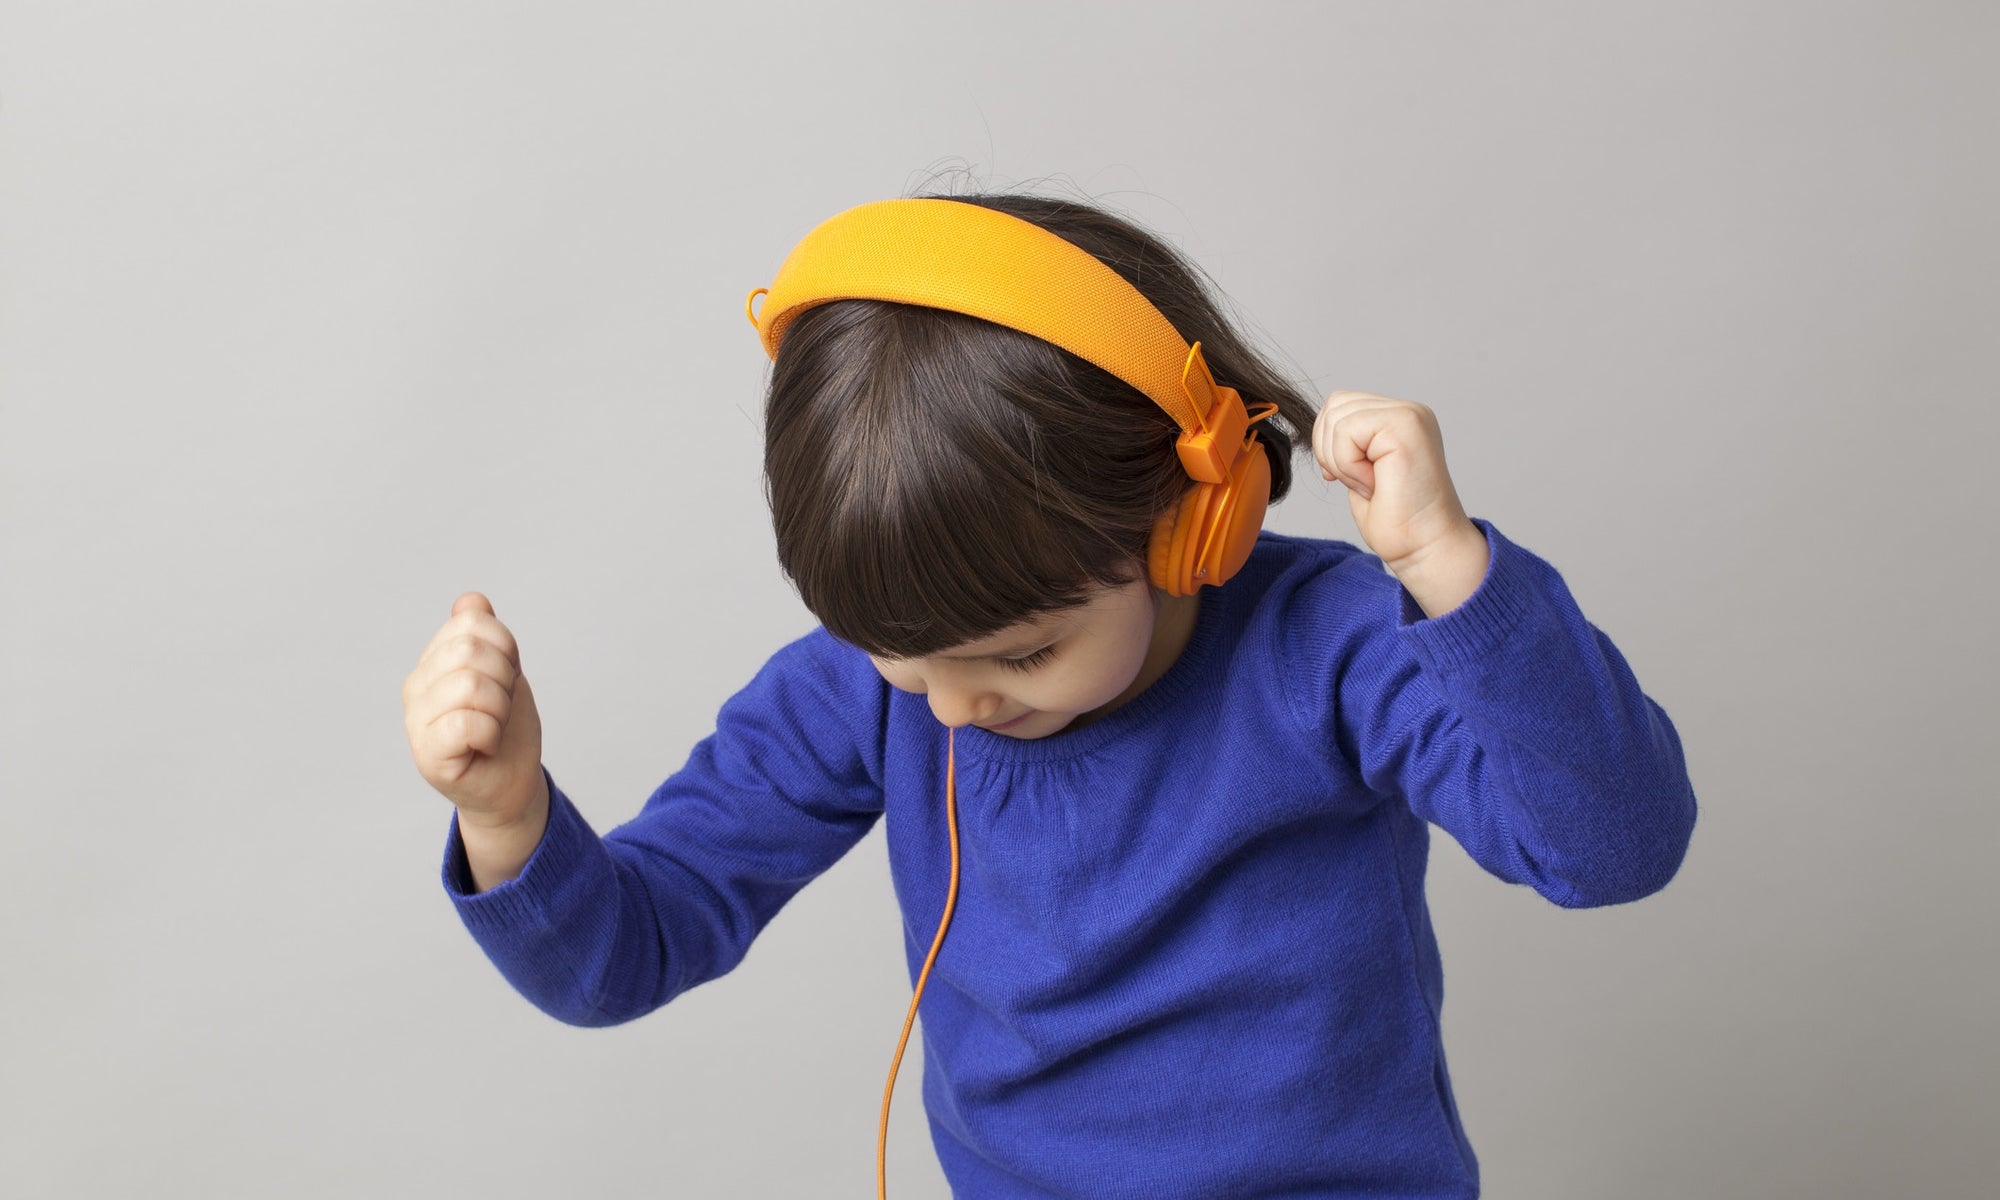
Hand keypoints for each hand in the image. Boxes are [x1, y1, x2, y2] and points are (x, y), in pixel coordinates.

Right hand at [402, 592, 545, 828]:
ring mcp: (417, 721)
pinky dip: (491, 733)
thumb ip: (485, 636)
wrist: (510, 782)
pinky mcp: (428, 755)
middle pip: (471, 651)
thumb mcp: (503, 671)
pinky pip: (466, 723)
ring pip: (471, 684)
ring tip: (493, 726)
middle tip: (501, 706)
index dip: (505, 647)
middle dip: (504, 678)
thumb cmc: (506, 728)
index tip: (506, 677)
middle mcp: (416, 686)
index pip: (472, 622)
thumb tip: (470, 600)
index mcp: (432, 660)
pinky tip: (486, 745)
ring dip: (500, 708)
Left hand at [1312, 390, 1478, 573]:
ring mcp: (1409, 414)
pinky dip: (1349, 465)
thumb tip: (1321, 428)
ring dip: (1341, 461)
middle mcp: (1408, 411)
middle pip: (1334, 405)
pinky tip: (1373, 484)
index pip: (1339, 405)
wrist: (1425, 547)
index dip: (1328, 444)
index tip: (1348, 478)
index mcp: (1399, 418)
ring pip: (1337, 417)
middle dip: (1330, 451)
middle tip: (1361, 483)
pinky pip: (1346, 431)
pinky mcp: (1405, 425)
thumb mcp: (1362, 471)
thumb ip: (1349, 442)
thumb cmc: (1398, 520)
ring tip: (1370, 484)